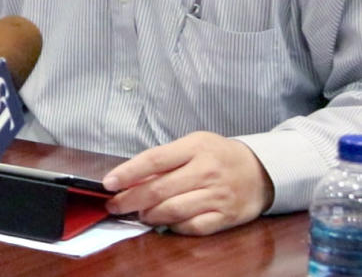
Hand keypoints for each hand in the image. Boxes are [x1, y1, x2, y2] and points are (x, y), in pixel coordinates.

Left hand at [103, 131, 274, 234]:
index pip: (154, 160)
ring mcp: (217, 195)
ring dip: (149, 215)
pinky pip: (194, 227)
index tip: (108, 182)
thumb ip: (166, 158)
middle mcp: (206, 171)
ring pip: (174, 210)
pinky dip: (174, 227)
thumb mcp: (194, 144)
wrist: (262, 170)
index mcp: (195, 148)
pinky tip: (165, 223)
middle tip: (115, 204)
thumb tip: (132, 177)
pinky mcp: (226, 216)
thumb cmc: (219, 155)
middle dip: (130, 199)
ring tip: (139, 214)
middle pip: (159, 189)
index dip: (127, 172)